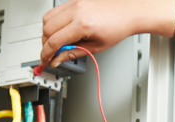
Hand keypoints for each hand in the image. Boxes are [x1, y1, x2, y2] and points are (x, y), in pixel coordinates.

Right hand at [41, 0, 174, 66]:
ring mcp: (74, 2)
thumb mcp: (96, 47)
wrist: (129, 12)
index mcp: (82, 24)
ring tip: (58, 41)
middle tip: (52, 53)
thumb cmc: (118, 27)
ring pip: (47, 18)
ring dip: (48, 32)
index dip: (46, 55)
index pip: (54, 42)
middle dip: (46, 44)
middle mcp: (76, 10)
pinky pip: (55, 10)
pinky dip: (54, 21)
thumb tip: (57, 60)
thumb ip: (73, 53)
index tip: (45, 61)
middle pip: (47, 29)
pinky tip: (62, 29)